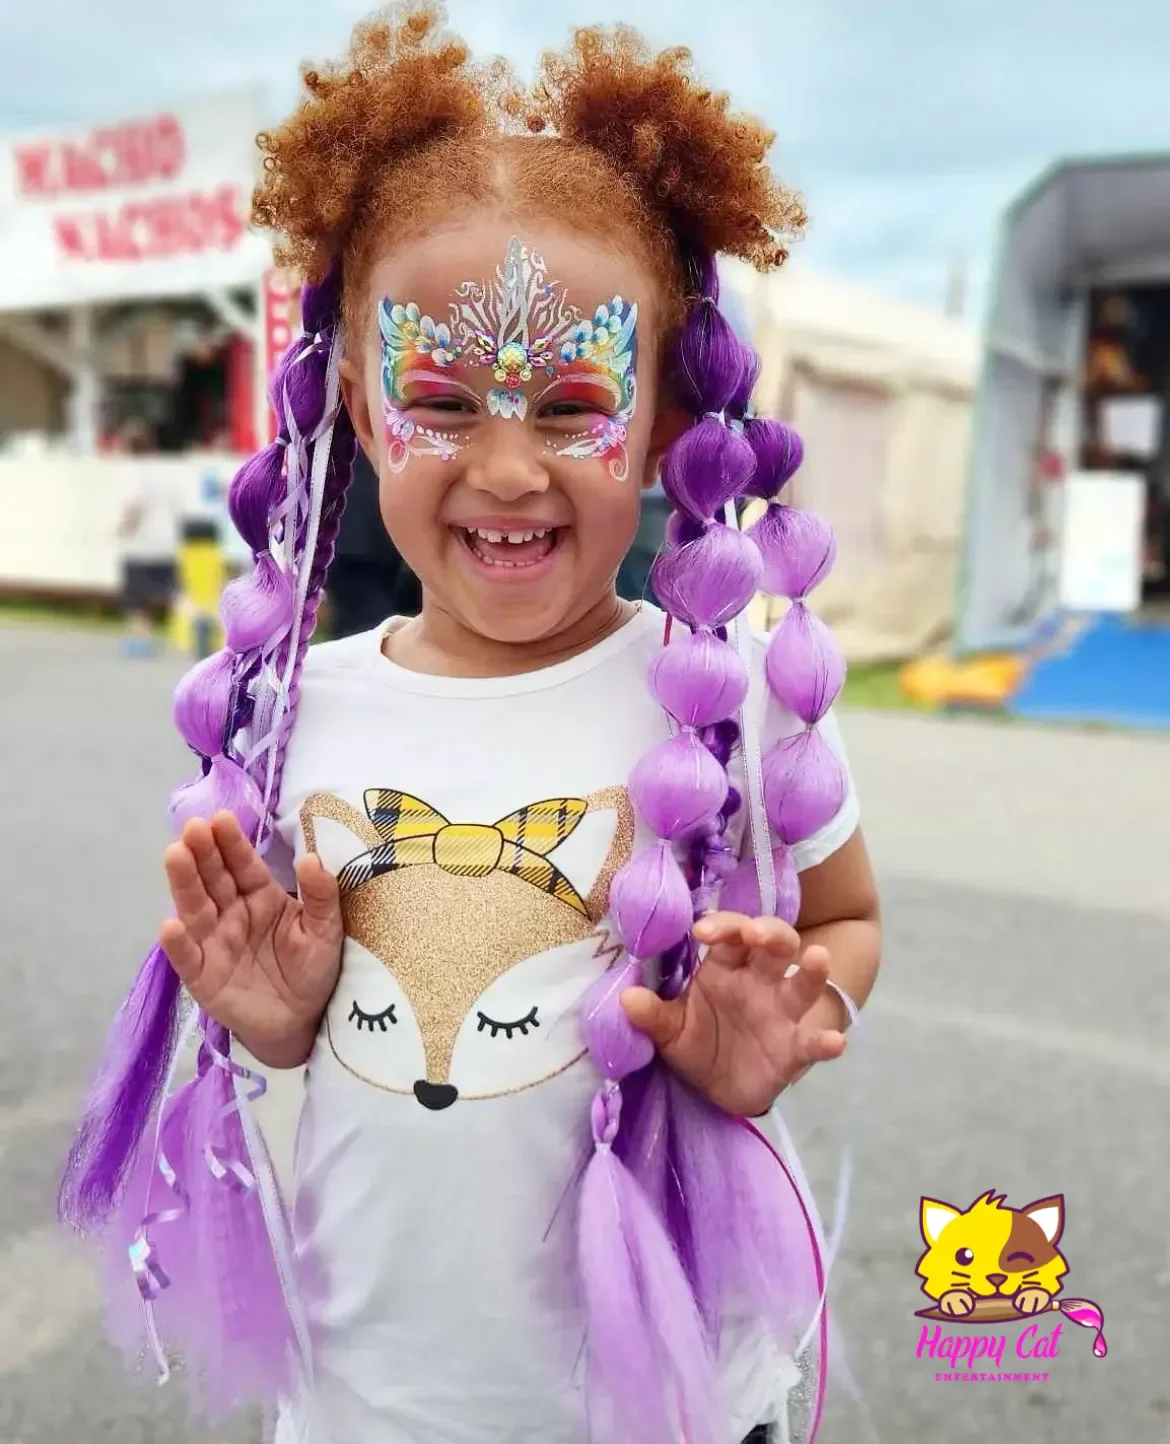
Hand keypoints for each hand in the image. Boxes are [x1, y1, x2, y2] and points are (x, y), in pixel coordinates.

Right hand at [160, 811, 343, 1065]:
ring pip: (196, 908)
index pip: (244, 864)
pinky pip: (188, 957)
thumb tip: (311, 858)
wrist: (303, 1021)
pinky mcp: (203, 976)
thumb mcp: (326, 930)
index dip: (232, 842)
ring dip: (184, 882)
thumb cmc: (312, 969)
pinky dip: (178, 943)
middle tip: (194, 827)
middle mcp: (232, 913)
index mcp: (261, 896)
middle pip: (214, 879)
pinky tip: (170, 924)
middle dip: (203, 852)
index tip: (222, 818)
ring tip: (175, 855)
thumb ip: (321, 895)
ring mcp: (214, 942)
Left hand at [621, 911, 846, 1116]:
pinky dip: (826, 1041)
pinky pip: (813, 1043)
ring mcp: (781, 1013)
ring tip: (817, 956)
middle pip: (773, 944)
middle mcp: (759, 981)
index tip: (702, 930)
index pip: (729, 934)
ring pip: (801, 983)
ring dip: (812, 970)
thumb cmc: (697, 1042)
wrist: (718, 1090)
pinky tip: (835, 1042)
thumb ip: (652, 1015)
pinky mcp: (794, 1049)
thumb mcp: (670, 1030)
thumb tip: (625, 999)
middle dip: (769, 932)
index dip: (722, 926)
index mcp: (725, 967)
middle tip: (757, 933)